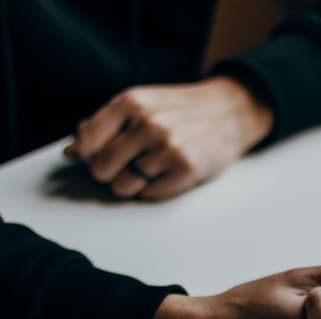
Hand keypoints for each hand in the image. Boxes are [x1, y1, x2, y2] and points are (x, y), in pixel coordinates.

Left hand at [64, 76, 272, 199]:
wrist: (229, 112)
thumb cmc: (181, 110)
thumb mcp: (142, 103)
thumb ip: (106, 124)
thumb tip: (71, 152)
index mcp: (131, 102)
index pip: (87, 141)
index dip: (87, 155)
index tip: (96, 156)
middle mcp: (148, 125)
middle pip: (102, 168)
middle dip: (108, 172)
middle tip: (124, 166)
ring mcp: (168, 149)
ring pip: (124, 186)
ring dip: (131, 184)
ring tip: (146, 171)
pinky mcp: (186, 171)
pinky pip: (149, 194)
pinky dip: (152, 189)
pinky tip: (164, 175)